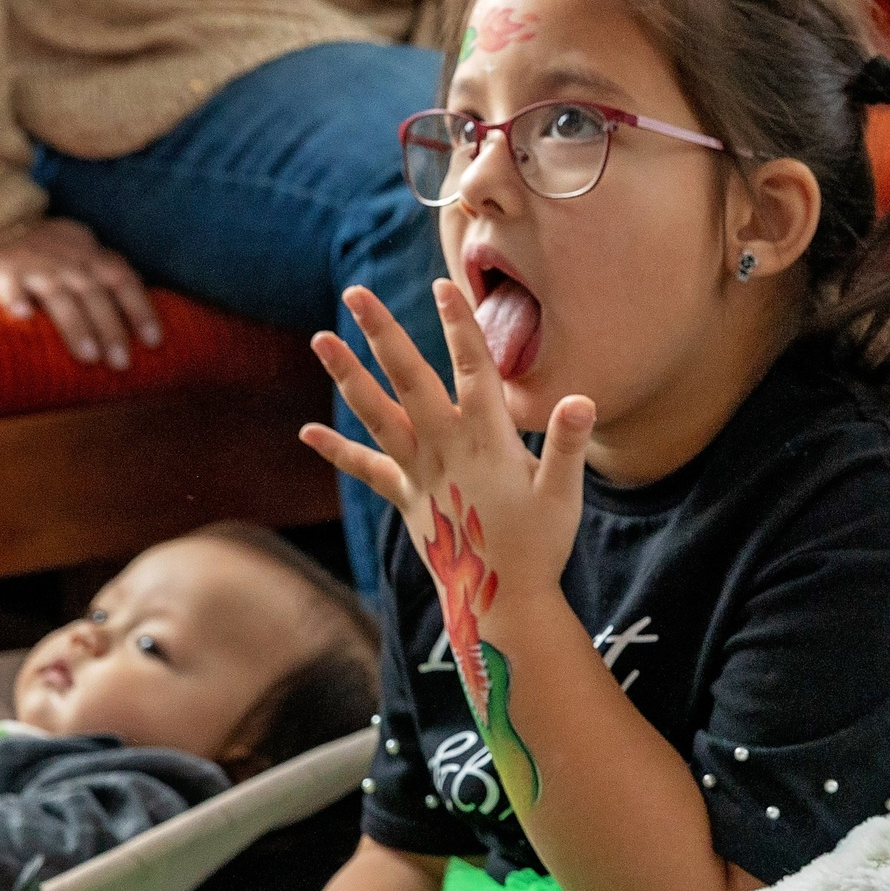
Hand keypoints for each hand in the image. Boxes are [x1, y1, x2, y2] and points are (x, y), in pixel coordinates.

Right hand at [0, 216, 162, 370]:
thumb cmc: (43, 258)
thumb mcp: (79, 260)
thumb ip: (107, 281)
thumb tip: (145, 325)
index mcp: (88, 254)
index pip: (123, 278)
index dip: (140, 309)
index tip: (154, 342)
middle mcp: (65, 255)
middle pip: (94, 292)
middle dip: (111, 328)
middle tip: (121, 363)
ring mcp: (31, 261)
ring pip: (58, 293)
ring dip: (76, 325)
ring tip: (89, 357)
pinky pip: (8, 283)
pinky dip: (15, 298)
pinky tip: (22, 317)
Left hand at [299, 280, 594, 646]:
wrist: (499, 604)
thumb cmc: (540, 547)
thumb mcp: (564, 494)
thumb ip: (568, 444)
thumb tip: (582, 399)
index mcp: (487, 441)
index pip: (472, 371)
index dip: (460, 327)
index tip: (444, 286)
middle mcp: (445, 449)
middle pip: (410, 380)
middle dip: (383, 334)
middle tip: (357, 294)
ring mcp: (420, 474)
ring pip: (377, 415)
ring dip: (348, 375)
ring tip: (320, 339)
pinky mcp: (407, 499)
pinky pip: (367, 470)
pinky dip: (337, 451)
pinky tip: (307, 431)